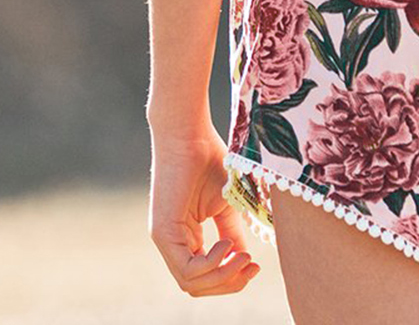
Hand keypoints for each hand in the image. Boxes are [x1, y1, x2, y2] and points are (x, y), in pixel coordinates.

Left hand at [148, 117, 260, 295]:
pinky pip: (186, 269)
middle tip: (251, 266)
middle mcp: (173, 242)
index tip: (256, 265)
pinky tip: (226, 244)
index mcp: (186, 235)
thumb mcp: (227, 203)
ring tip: (242, 255)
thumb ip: (232, 232)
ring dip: (223, 276)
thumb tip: (245, 258)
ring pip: (192, 284)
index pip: (204, 276)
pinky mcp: (162, 232)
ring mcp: (165, 239)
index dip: (231, 278)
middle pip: (198, 286)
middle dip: (229, 283)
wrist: (190, 132)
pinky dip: (212, 264)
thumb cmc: (208, 158)